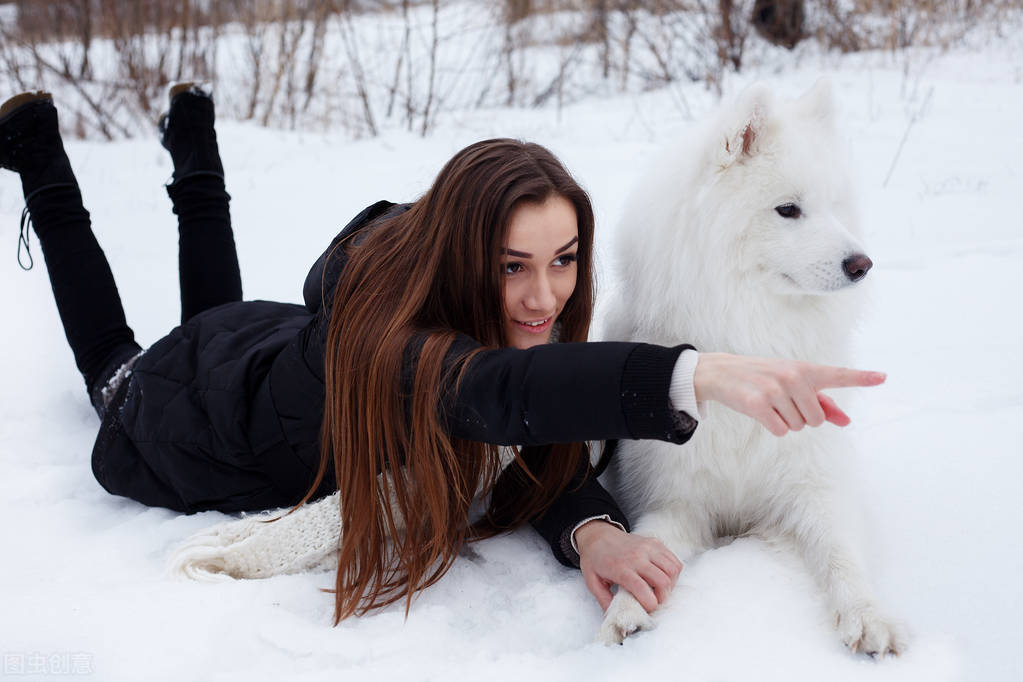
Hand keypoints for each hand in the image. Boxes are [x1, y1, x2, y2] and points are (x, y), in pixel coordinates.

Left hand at [574, 520, 682, 612]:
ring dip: (670, 585)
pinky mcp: (655, 543)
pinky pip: (674, 560)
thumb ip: (604, 601)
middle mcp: (637, 556)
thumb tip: (613, 618)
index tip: (646, 609)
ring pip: (673, 570)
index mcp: (621, 568)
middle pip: (663, 581)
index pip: (643, 590)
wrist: (598, 535)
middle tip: (655, 601)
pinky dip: (673, 573)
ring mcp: (648, 548)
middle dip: (662, 598)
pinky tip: (662, 577)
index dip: (649, 605)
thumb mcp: (593, 582)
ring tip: (659, 590)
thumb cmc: (595, 559)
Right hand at [693, 352, 885, 436]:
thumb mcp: (793, 383)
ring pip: (798, 426)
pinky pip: (781, 430)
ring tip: (770, 404)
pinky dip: (773, 427)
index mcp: (805, 369)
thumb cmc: (763, 378)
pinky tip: (762, 413)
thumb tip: (846, 421)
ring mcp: (775, 390)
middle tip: (783, 402)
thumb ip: (821, 402)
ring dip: (786, 421)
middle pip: (816, 419)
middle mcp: (792, 377)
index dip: (861, 377)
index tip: (883, 377)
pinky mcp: (758, 404)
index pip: (838, 374)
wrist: (723, 372)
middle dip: (802, 418)